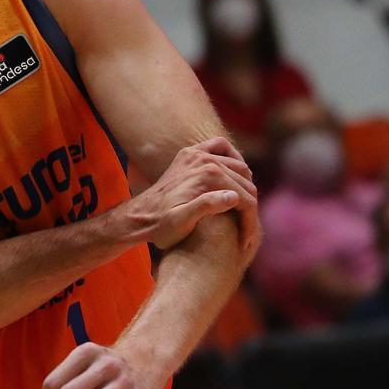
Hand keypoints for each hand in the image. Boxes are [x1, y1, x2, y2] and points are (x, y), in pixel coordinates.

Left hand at [118, 136, 257, 250]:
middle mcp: (203, 159)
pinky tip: (233, 177)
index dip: (250, 221)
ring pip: (238, 166)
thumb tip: (234, 197)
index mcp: (206, 175)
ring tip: (244, 211)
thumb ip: (206, 207)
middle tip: (247, 230)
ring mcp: (196, 153)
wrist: (139, 216)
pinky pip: (220, 147)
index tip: (246, 242)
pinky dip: (232, 158)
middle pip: (245, 182)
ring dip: (245, 186)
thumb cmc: (160, 226)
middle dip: (249, 206)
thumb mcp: (182, 222)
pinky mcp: (190, 154)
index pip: (244, 197)